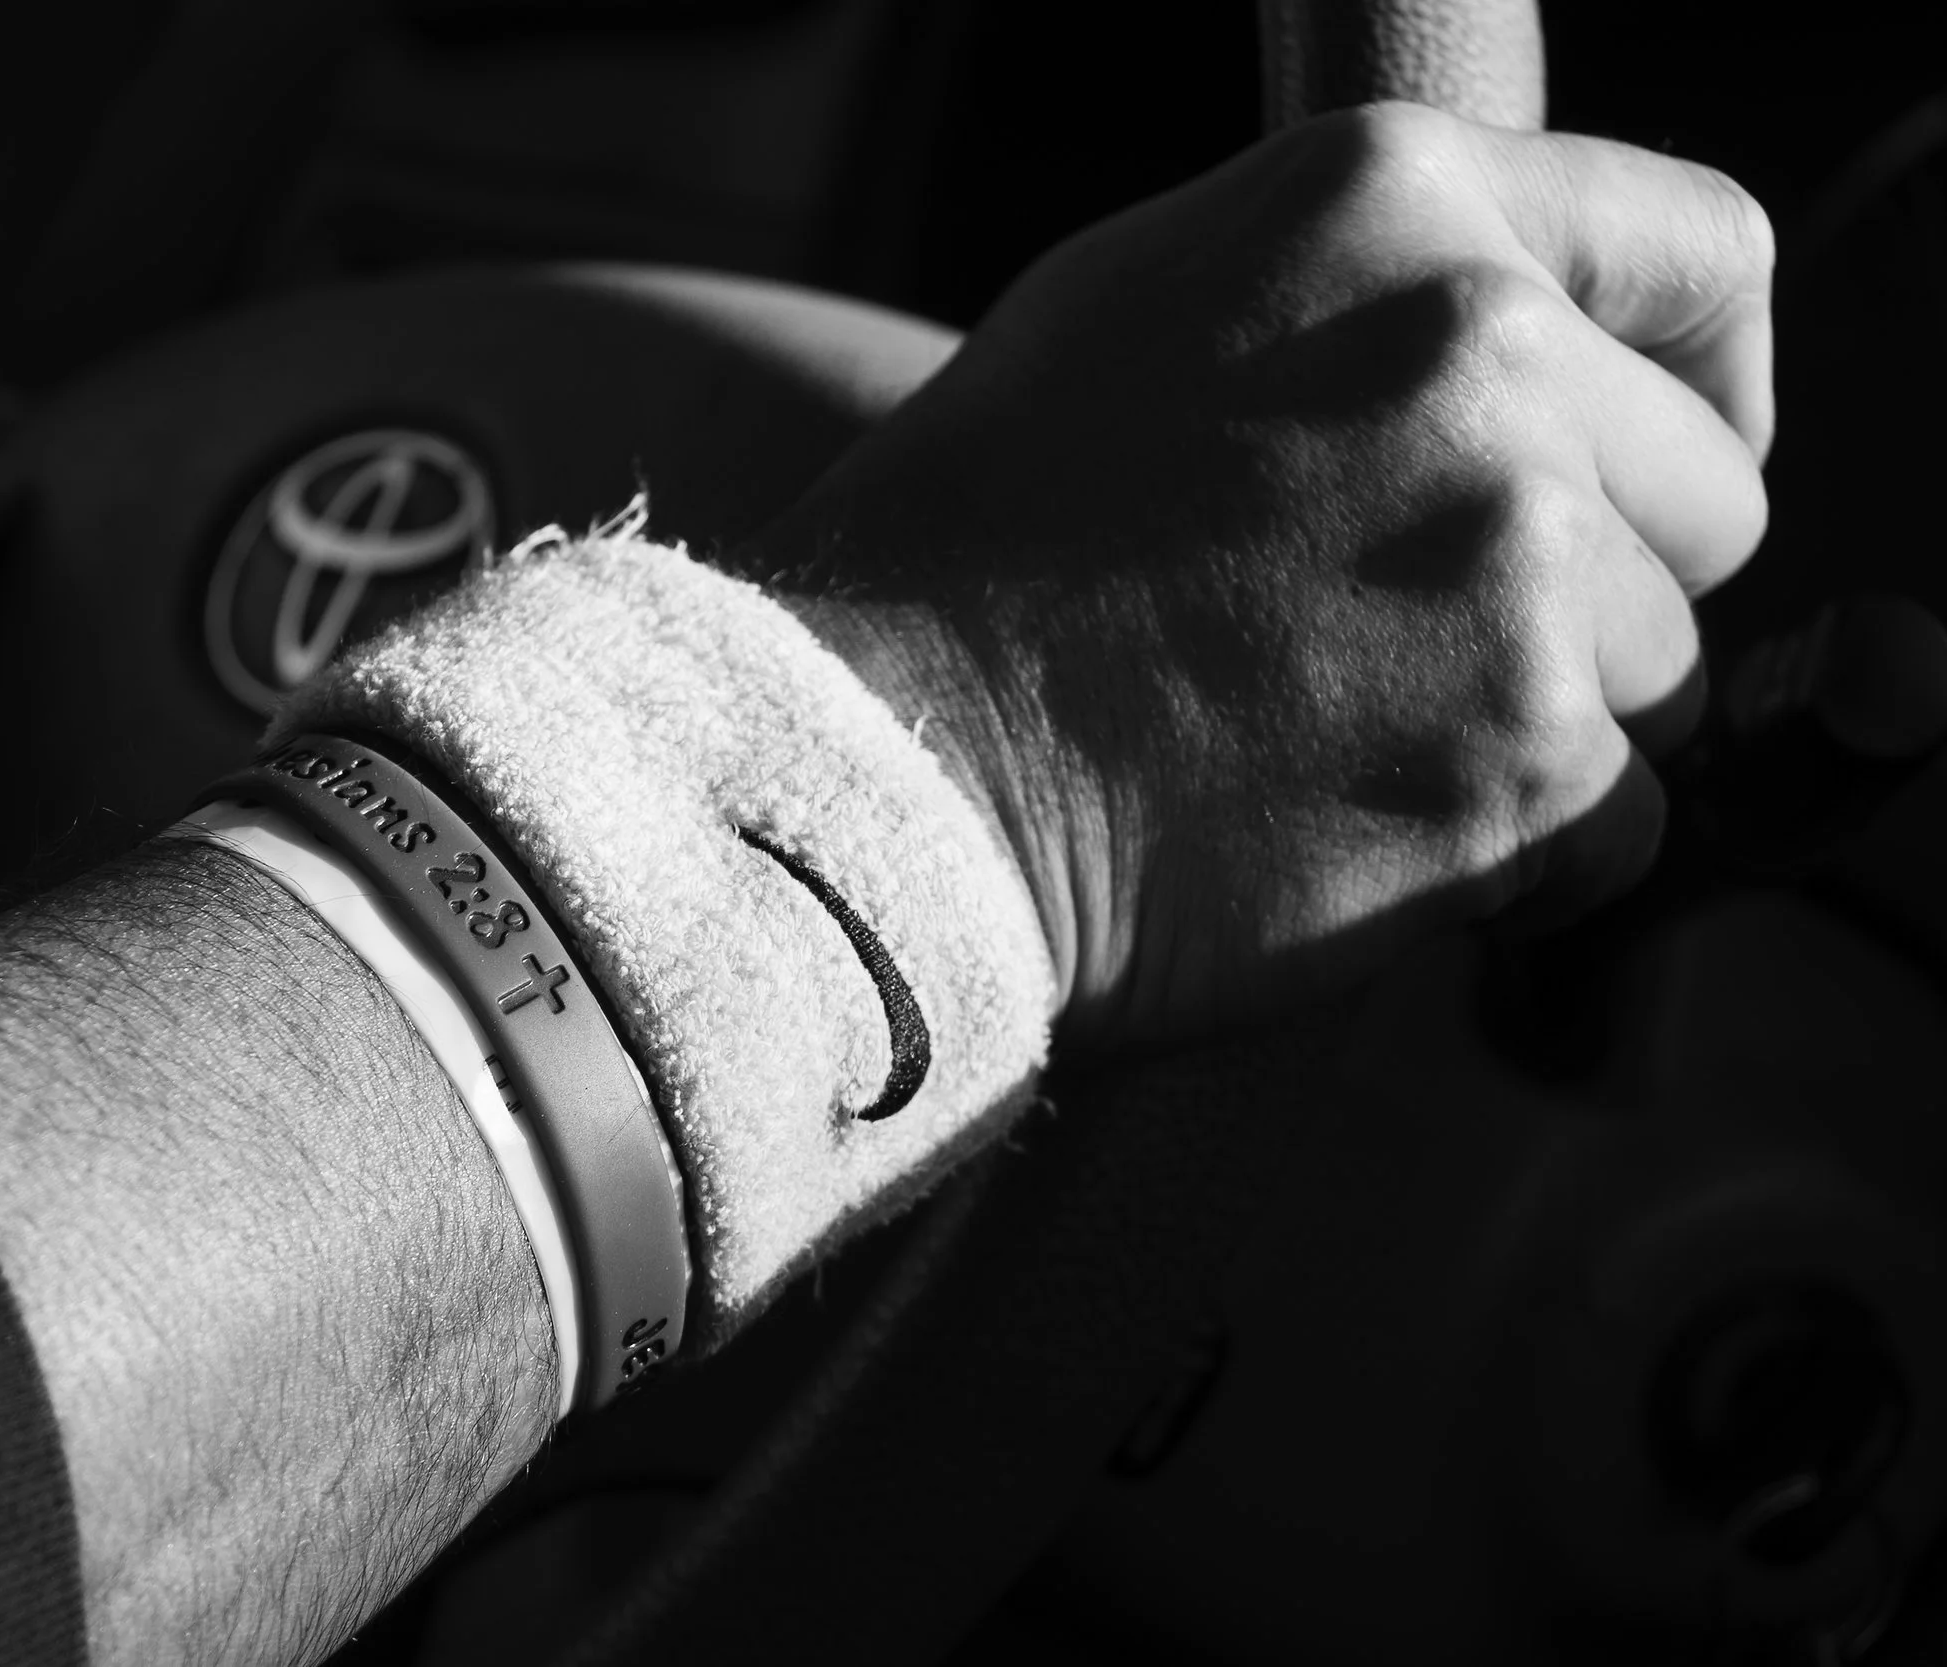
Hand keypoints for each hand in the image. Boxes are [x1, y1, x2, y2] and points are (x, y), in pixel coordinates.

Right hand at [764, 102, 1774, 1045]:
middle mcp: (1486, 358)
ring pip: (1661, 677)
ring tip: (1335, 732)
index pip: (1701, 255)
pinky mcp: (1522, 764)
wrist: (880, 762)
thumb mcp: (1144, 303)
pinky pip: (1615, 828)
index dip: (1698, 379)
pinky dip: (1509, 853)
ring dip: (1538, 722)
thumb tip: (1529, 340)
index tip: (1656, 464)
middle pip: (1705, 503)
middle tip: (1407, 636)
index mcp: (1392, 206)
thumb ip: (1369, 289)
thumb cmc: (973, 544)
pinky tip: (1347, 826)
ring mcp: (1518, 566)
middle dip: (1598, 580)